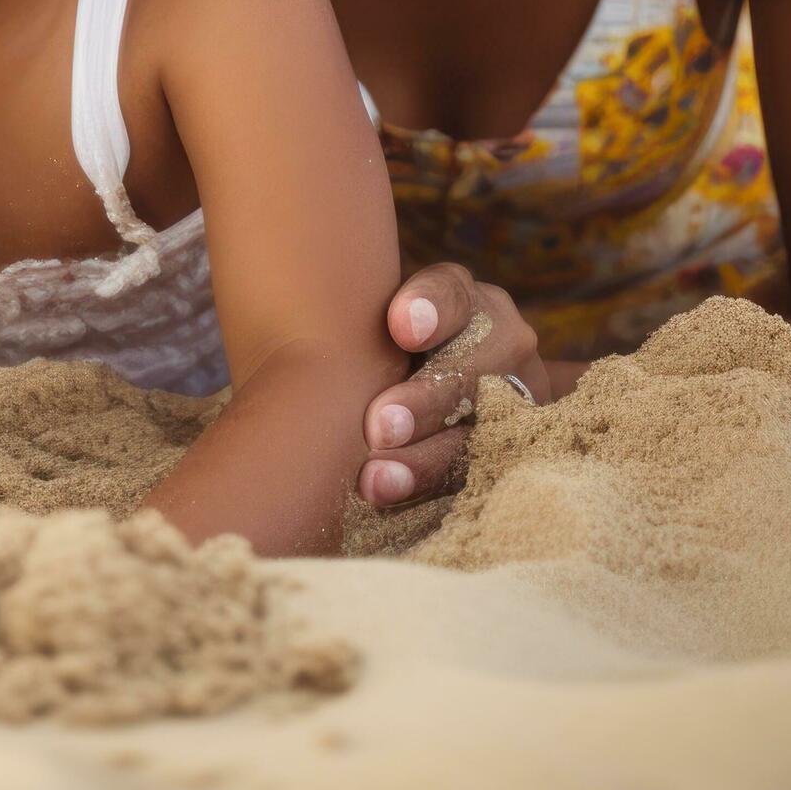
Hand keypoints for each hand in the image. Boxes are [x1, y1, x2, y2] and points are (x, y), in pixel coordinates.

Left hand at [357, 264, 550, 506]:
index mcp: (464, 303)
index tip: (400, 328)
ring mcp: (513, 404)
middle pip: (477, 367)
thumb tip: (277, 295)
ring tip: (375, 478)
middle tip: (378, 425)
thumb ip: (347, 322)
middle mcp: (500, 347)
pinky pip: (477, 474)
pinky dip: (432, 486)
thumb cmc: (379, 357)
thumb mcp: (370, 330)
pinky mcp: (507, 454)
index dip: (431, 308)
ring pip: (481, 429)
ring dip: (428, 456)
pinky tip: (392, 495)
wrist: (430, 405)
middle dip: (428, 398)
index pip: (454, 294)